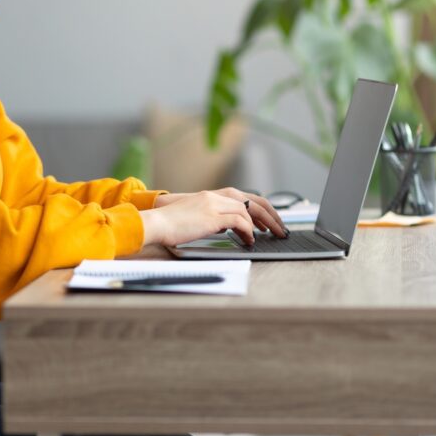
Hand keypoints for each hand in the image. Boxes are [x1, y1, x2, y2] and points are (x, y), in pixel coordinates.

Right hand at [141, 188, 287, 247]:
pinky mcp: (212, 217)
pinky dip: (248, 231)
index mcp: (211, 195)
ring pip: (249, 210)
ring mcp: (214, 205)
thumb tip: (227, 227)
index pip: (244, 196)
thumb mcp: (194, 216)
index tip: (269, 220)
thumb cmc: (170, 224)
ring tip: (270, 235)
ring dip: (263, 224)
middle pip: (252, 200)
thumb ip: (212, 217)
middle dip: (270, 214)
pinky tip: (249, 240)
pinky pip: (239, 221)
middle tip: (280, 228)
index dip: (260, 208)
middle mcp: (215, 196)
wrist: (156, 223)